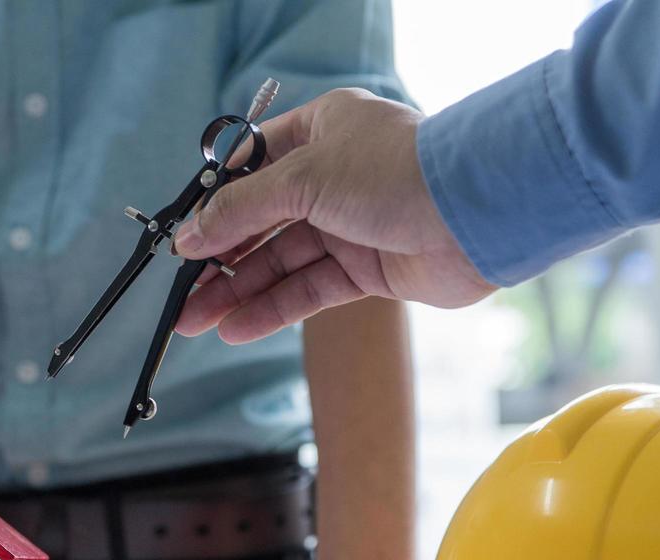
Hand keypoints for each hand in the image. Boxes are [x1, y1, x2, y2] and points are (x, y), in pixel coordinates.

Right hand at [171, 88, 494, 343]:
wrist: (480, 212)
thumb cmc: (398, 172)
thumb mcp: (303, 178)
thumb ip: (241, 210)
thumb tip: (189, 236)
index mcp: (322, 131)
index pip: (254, 165)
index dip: (217, 202)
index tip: (183, 235)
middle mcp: (335, 176)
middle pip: (262, 221)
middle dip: (219, 258)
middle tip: (179, 291)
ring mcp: (352, 224)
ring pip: (281, 262)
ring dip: (237, 292)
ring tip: (193, 320)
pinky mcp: (370, 268)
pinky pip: (309, 290)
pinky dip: (273, 309)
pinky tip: (236, 328)